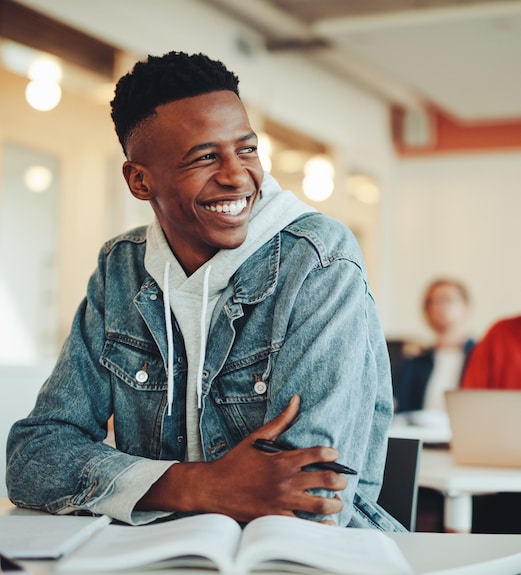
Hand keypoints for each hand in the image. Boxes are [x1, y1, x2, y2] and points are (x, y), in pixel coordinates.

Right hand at [137, 395, 347, 522]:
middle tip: (341, 479)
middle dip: (340, 479)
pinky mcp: (276, 519)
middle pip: (327, 480)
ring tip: (336, 500)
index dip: (332, 454)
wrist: (213, 489)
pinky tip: (325, 521)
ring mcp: (282, 502)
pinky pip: (305, 526)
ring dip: (335, 503)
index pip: (319, 454)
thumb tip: (295, 400)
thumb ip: (280, 421)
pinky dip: (319, 525)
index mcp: (282, 460)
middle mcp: (286, 481)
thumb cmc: (235, 462)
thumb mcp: (256, 438)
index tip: (334, 455)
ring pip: (321, 505)